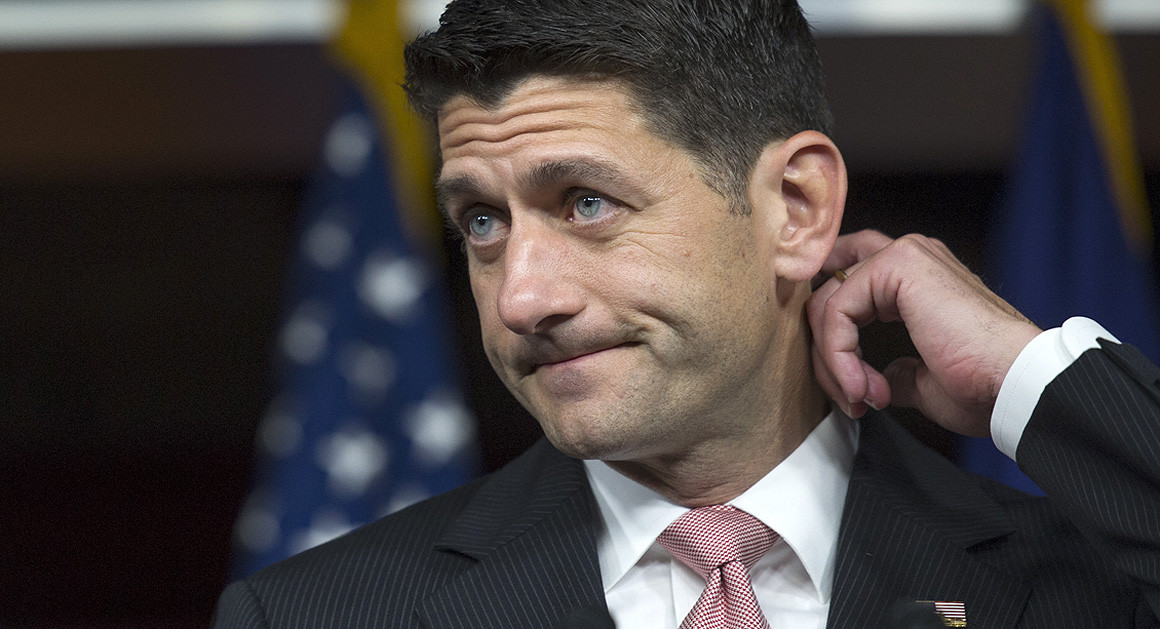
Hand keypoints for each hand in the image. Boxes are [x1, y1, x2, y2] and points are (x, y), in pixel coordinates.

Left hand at [806, 230, 1040, 435]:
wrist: (1017, 385)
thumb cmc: (984, 386)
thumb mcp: (925, 380)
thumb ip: (895, 370)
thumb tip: (877, 378)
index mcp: (918, 279)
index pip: (845, 290)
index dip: (833, 343)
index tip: (852, 391)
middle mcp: (909, 257)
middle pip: (830, 295)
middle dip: (827, 354)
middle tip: (850, 398)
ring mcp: (904, 255)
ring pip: (827, 304)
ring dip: (833, 362)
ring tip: (862, 398)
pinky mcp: (899, 264)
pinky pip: (836, 309)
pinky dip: (839, 354)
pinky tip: (863, 386)